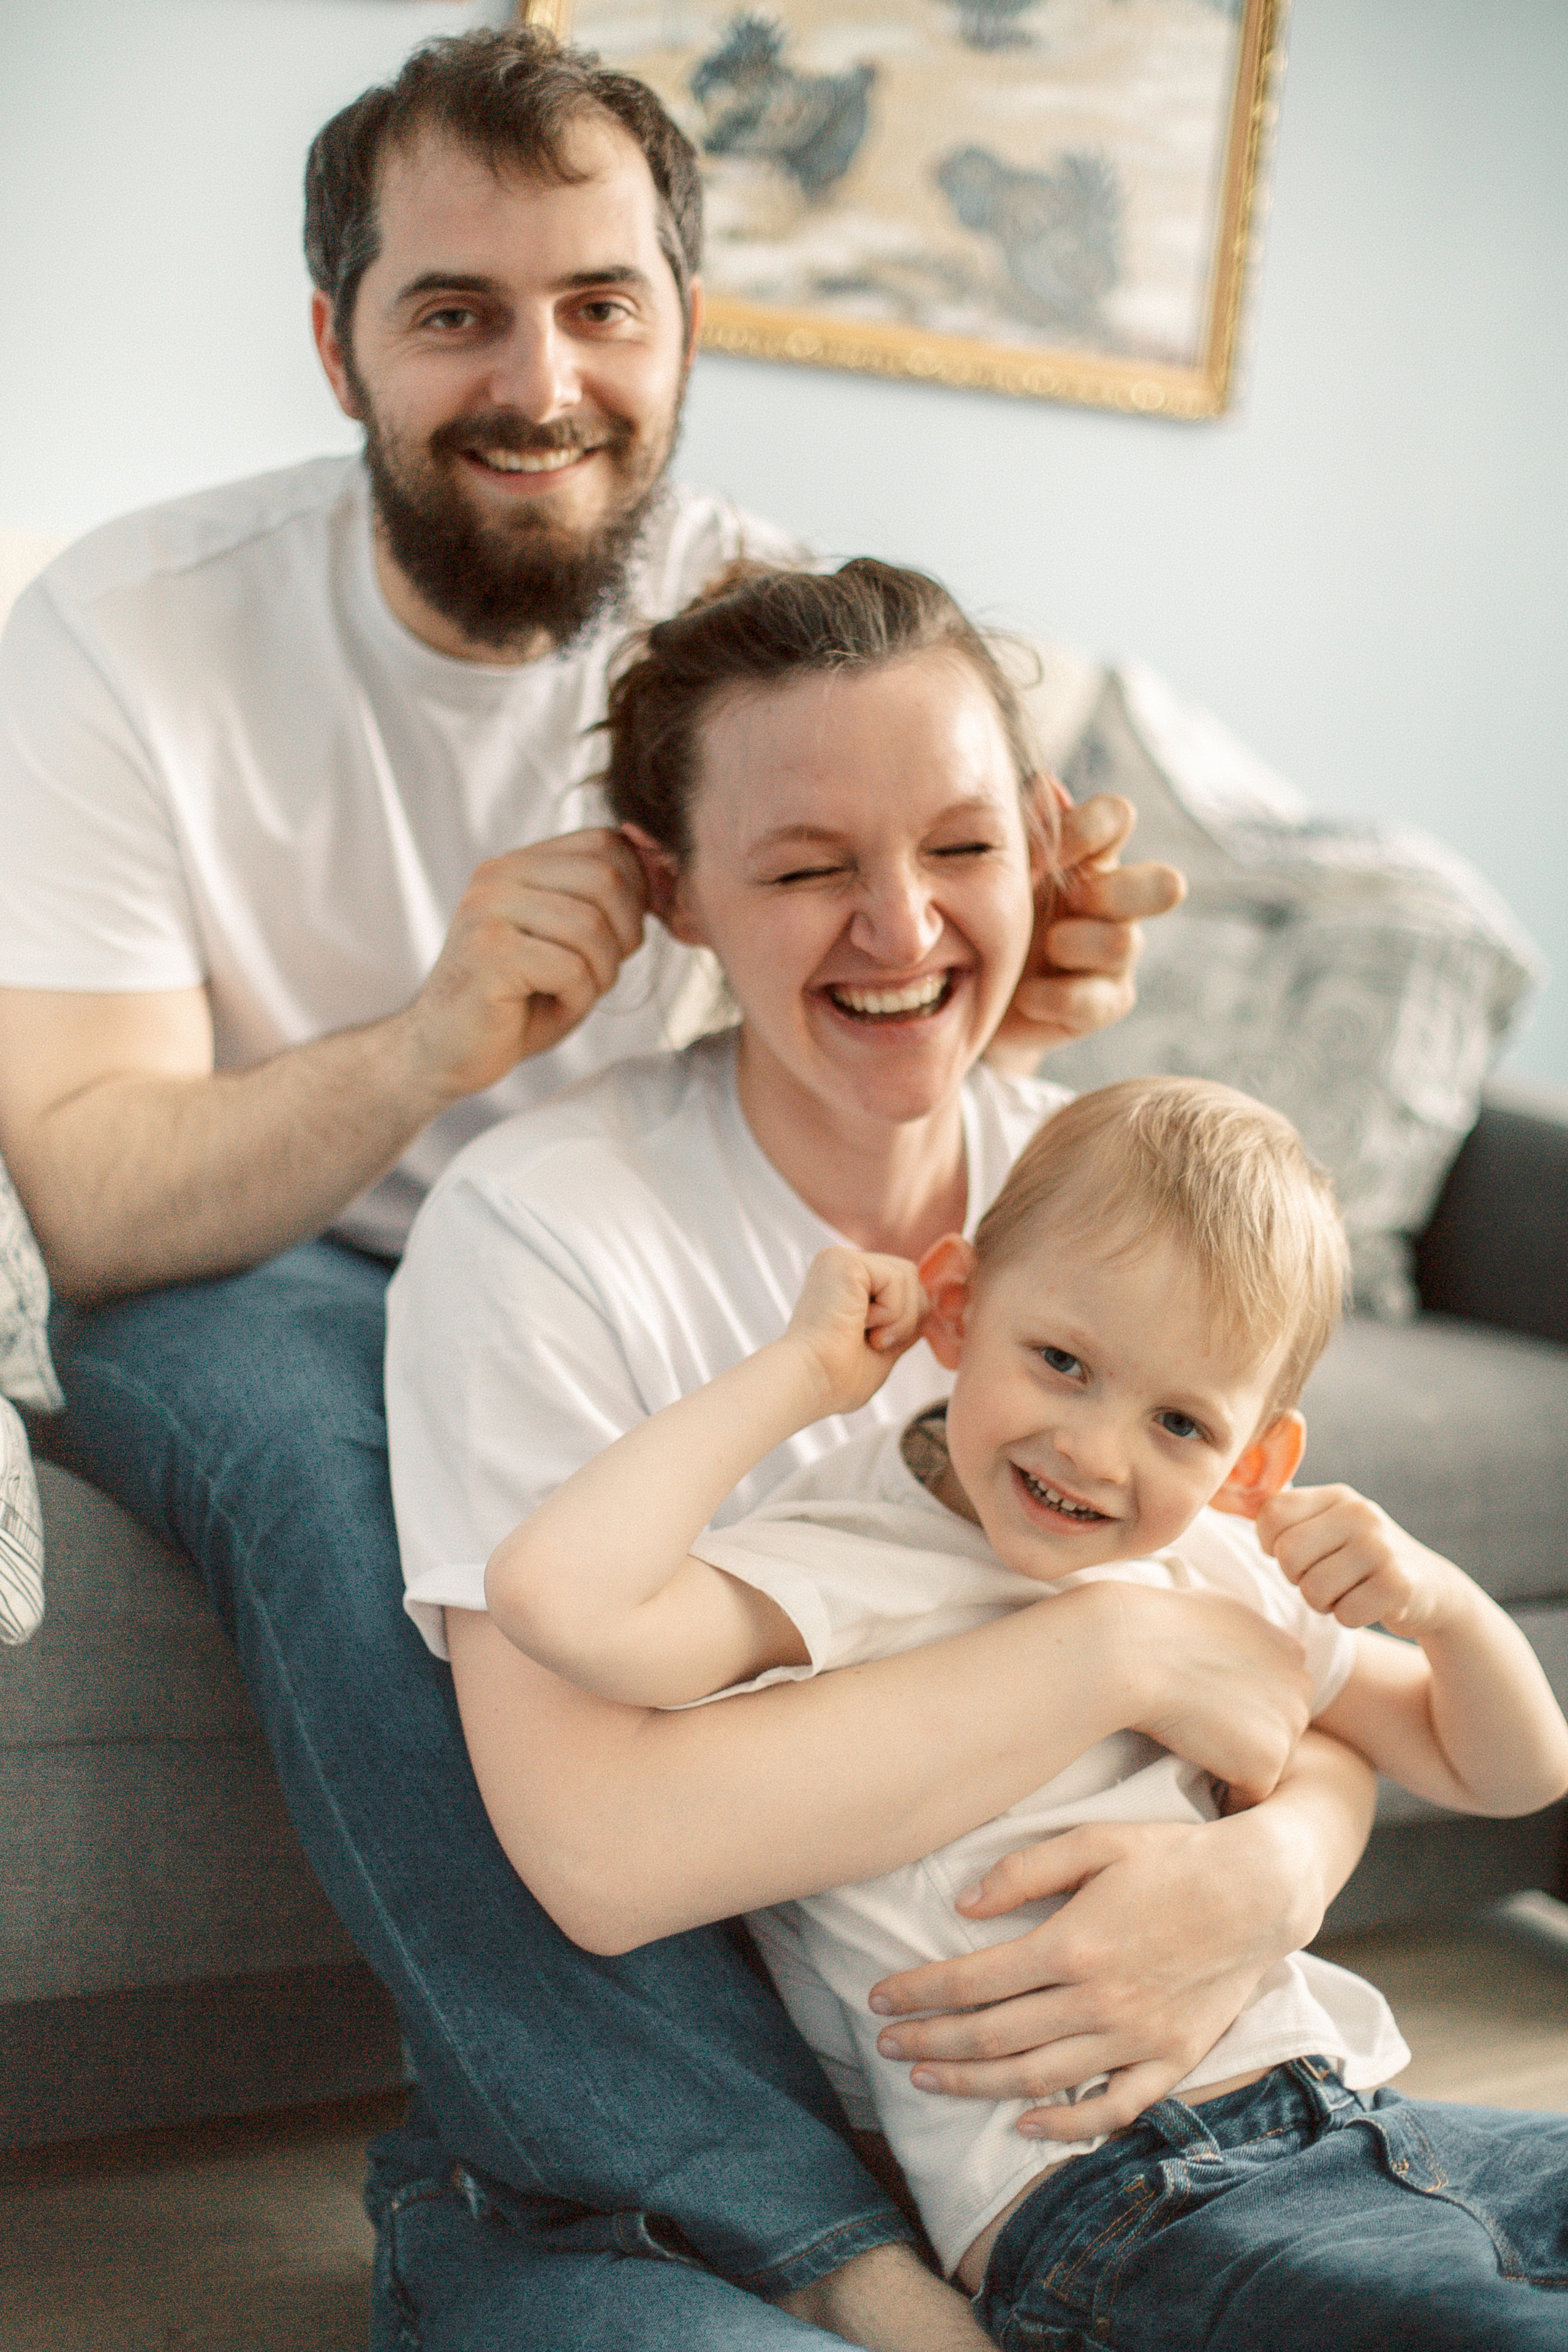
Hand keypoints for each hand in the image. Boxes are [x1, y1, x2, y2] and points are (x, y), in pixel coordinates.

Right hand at [403, 830, 647, 1101]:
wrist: (444, 1052)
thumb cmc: (516, 1002)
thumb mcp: (566, 944)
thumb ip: (602, 905)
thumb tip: (661, 872)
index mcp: (518, 864)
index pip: (605, 843)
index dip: (636, 893)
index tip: (622, 938)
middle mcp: (498, 875)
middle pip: (605, 878)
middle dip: (624, 935)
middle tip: (603, 973)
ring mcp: (487, 910)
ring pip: (591, 927)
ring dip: (600, 974)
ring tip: (572, 993)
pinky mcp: (488, 953)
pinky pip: (571, 968)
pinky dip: (577, 999)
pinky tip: (548, 1008)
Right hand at [783, 1247, 927, 1417]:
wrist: (811, 1382)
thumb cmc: (837, 1377)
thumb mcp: (884, 1347)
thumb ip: (903, 1321)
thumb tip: (927, 1306)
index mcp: (847, 1285)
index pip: (903, 1288)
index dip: (906, 1321)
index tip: (876, 1346)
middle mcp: (842, 1266)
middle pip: (911, 1278)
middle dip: (906, 1319)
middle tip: (873, 1342)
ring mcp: (841, 1259)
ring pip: (909, 1275)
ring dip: (900, 1319)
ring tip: (868, 1336)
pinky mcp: (844, 1260)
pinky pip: (898, 1278)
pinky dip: (891, 1312)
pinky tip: (861, 1324)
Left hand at [866, 1818, 1289, 2137]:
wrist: (1263, 1889)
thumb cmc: (1173, 1856)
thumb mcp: (1095, 1839)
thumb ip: (1024, 1869)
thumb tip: (962, 1906)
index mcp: (1072, 1945)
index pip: (972, 1981)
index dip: (918, 1993)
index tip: (879, 1998)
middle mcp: (1098, 2001)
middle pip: (993, 2036)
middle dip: (930, 2043)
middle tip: (885, 2045)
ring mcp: (1136, 2037)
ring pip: (1037, 2077)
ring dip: (975, 2084)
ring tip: (928, 2080)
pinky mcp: (1171, 2059)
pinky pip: (1112, 2109)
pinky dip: (1066, 2125)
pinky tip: (1025, 2124)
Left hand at [985, 789, 1185, 1071]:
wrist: (963, 992)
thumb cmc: (982, 915)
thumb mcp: (991, 873)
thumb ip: (1021, 831)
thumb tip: (1048, 786)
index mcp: (1089, 855)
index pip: (1116, 818)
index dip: (1088, 827)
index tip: (1041, 854)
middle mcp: (1115, 901)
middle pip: (1162, 884)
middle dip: (1118, 892)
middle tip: (1071, 901)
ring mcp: (1116, 954)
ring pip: (1124, 943)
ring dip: (1074, 944)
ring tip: (1037, 949)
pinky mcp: (1107, 1002)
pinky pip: (1100, 1000)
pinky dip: (1055, 997)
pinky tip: (1026, 996)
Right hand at [1110, 1582, 1312, 1806]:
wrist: (1132, 1650)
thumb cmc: (1157, 1627)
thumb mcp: (1215, 1611)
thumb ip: (1242, 1636)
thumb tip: (1231, 1649)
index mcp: (1288, 1649)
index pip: (1278, 1694)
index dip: (1243, 1706)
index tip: (1210, 1707)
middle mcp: (1300, 1684)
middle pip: (1280, 1729)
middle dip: (1245, 1737)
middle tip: (1200, 1731)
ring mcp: (1289, 1723)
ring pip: (1268, 1761)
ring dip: (1236, 1764)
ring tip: (1194, 1748)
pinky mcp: (1268, 1761)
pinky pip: (1251, 1793)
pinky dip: (1225, 1792)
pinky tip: (1194, 1769)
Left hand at [1256, 1484, 1461, 1636]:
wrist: (1432, 1588)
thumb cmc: (1363, 1560)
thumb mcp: (1331, 1526)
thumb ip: (1290, 1516)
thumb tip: (1229, 1500)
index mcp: (1336, 1496)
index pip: (1272, 1514)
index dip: (1270, 1544)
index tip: (1292, 1554)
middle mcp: (1360, 1514)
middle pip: (1288, 1555)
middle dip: (1298, 1579)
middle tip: (1324, 1579)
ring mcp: (1381, 1547)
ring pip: (1313, 1589)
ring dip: (1324, 1603)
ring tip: (1348, 1591)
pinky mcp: (1398, 1584)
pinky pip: (1345, 1614)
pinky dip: (1350, 1618)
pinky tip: (1369, 1604)